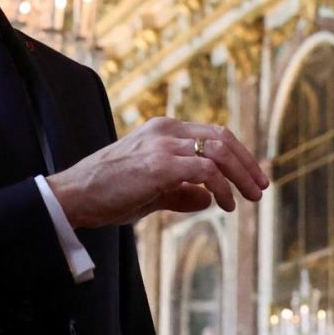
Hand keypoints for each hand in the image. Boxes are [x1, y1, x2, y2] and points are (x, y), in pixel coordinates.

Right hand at [46, 118, 268, 230]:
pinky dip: (222, 187)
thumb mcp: (151, 191)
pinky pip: (206, 170)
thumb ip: (181, 191)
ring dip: (241, 175)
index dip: (238, 153)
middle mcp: (165, 130)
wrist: (73, 195)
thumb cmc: (107, 194)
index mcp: (163, 130)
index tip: (252, 176)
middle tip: (261, 187)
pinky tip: (224, 204)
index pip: (212, 133)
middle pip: (222, 137)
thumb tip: (210, 197)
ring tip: (250, 198)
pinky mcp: (160, 165)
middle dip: (247, 162)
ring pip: (218, 151)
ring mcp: (163, 145)